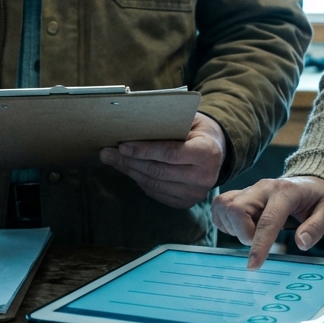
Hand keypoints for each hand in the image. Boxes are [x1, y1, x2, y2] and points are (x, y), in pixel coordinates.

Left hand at [100, 113, 225, 208]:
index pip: (170, 153)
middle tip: (107, 153)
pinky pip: (156, 193)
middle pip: (158, 171)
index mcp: (207, 152)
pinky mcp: (186, 202)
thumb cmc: (196, 129)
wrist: (216, 150)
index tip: (122, 146)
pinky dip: (139, 181)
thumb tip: (131, 125)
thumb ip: (166, 123)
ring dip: (130, 171)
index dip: (144, 150)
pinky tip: (129, 169)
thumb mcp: (188, 119)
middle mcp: (204, 177)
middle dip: (129, 161)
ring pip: (154, 184)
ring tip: (113, 160)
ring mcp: (196, 193)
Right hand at [212, 176, 323, 268]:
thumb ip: (315, 228)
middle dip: (243, 234)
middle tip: (259, 240)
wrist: (311, 183)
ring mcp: (249, 189)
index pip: (267, 220)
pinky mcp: (240, 193)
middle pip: (236, 210)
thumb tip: (301, 243)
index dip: (259, 245)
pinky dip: (226, 222)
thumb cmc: (319, 200)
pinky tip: (243, 227)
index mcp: (285, 192)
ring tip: (253, 231)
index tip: (253, 266)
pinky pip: (220, 207)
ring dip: (234, 228)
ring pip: (225, 207)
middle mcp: (263, 187)